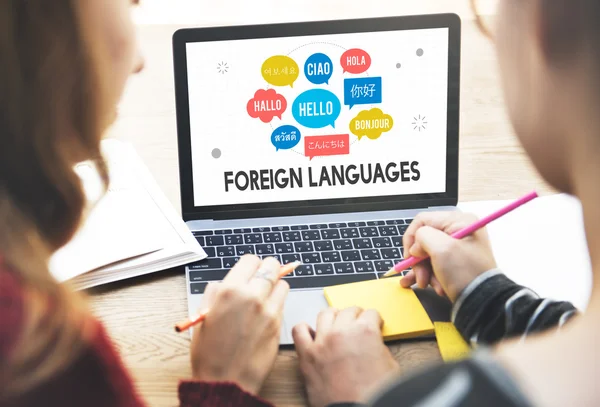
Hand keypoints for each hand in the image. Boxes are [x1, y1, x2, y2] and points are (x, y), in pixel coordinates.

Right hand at [190, 255, 288, 394]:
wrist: (226, 381)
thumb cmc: (210, 353)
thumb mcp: (203, 316)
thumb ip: (215, 293)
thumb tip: (224, 283)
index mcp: (230, 291)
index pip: (251, 260)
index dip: (250, 265)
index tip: (249, 271)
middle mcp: (252, 296)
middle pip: (271, 266)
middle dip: (267, 270)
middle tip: (261, 278)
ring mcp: (269, 310)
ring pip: (283, 283)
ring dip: (275, 286)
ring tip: (264, 297)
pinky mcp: (279, 324)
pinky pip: (283, 303)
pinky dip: (277, 303)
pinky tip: (266, 313)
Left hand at [293, 307, 398, 406]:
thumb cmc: (374, 393)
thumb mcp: (390, 366)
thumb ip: (380, 346)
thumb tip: (373, 342)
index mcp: (365, 332)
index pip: (371, 313)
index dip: (374, 320)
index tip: (373, 324)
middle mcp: (342, 332)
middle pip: (348, 311)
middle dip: (356, 316)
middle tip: (357, 324)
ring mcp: (322, 341)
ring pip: (325, 314)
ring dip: (333, 317)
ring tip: (336, 325)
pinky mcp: (307, 354)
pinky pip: (299, 331)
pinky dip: (305, 329)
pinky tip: (312, 334)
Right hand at [400, 211, 496, 300]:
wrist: (483, 302)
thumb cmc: (465, 273)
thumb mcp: (441, 249)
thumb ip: (422, 237)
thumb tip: (416, 246)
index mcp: (459, 221)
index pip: (422, 221)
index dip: (411, 238)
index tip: (410, 256)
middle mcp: (459, 231)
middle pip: (424, 239)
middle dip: (419, 260)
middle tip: (421, 276)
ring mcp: (457, 247)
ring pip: (427, 254)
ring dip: (424, 271)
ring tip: (427, 284)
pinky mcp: (455, 263)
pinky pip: (434, 264)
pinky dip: (429, 275)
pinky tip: (426, 285)